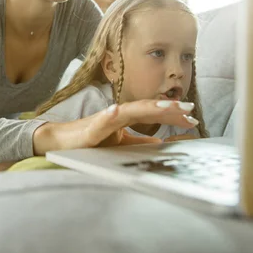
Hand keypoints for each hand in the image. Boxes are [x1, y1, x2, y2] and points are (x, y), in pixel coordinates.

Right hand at [33, 100, 196, 154]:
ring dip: (147, 108)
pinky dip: (109, 115)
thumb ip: (139, 142)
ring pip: (129, 111)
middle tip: (190, 110)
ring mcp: (104, 119)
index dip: (172, 115)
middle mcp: (118, 114)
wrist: (61, 140)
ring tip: (165, 107)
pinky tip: (117, 110)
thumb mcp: (121, 143)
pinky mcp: (90, 129)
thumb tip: (161, 144)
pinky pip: (101, 122)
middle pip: (147, 109)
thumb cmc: (90, 140)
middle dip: (168, 109)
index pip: (154, 114)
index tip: (192, 118)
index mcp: (127, 117)